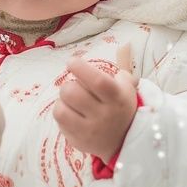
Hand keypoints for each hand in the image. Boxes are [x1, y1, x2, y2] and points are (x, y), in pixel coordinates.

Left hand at [53, 43, 139, 163]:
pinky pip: (59, 121)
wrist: (127, 140)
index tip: (72, 62)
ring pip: (61, 109)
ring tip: (71, 100)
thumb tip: (125, 45)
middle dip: (69, 84)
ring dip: (62, 100)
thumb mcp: (127, 87)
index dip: (80, 68)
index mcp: (117, 98)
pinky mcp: (78, 141)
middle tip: (75, 86)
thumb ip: (123, 67)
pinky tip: (70, 112)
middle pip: (72, 93)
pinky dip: (61, 112)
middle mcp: (104, 116)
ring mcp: (90, 131)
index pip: (97, 81)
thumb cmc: (122, 106)